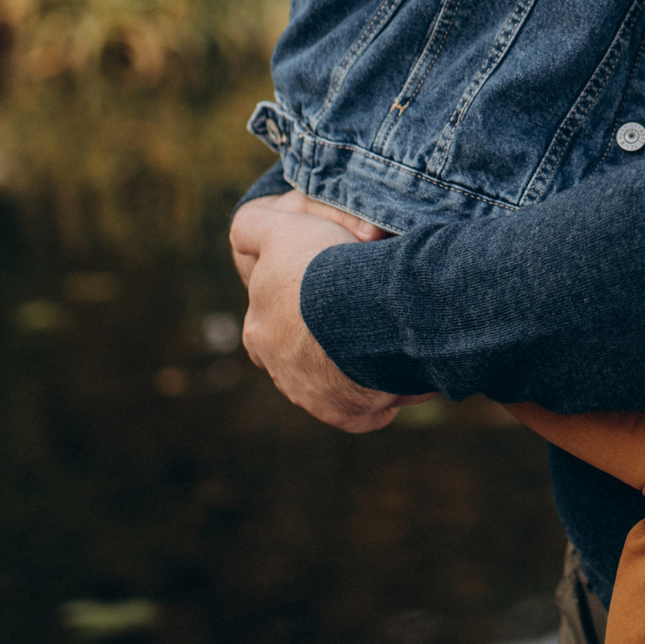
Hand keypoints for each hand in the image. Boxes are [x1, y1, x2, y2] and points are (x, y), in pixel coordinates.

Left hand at [228, 191, 434, 431]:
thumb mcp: (281, 230)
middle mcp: (281, 372)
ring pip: (337, 384)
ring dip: (359, 369)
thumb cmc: (320, 268)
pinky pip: (368, 413)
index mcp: (260, 333)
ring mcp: (312, 397)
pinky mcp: (346, 415)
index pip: (272, 324)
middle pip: (303, 359)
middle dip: (326, 345)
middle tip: (363, 320)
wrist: (362, 308)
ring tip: (389, 343)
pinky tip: (401, 381)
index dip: (299, 307)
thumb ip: (254, 229)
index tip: (331, 291)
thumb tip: (243, 231)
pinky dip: (384, 400)